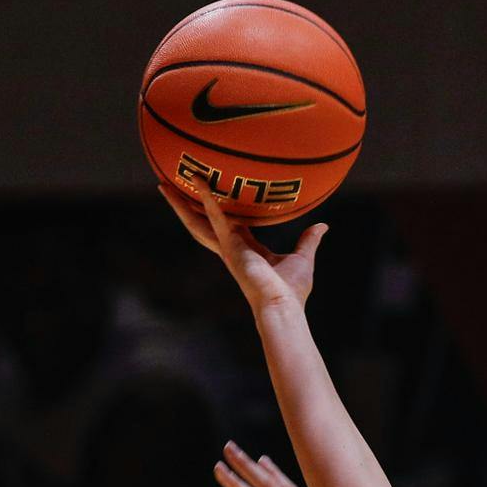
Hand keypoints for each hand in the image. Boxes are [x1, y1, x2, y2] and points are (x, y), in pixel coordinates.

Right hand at [161, 184, 327, 316]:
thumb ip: (308, 240)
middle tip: (169, 190)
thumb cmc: (291, 291)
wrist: (282, 306)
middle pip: (202, 222)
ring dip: (181, 202)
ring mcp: (227, 246)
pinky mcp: (229, 244)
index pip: (229, 225)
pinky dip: (207, 197)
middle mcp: (231, 248)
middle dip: (185, 208)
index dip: (219, 212)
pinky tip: (199, 180)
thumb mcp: (302, 258)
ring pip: (198, 218)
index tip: (212, 198)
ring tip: (163, 184)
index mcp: (247, 250)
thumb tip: (322, 226)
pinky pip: (216, 214)